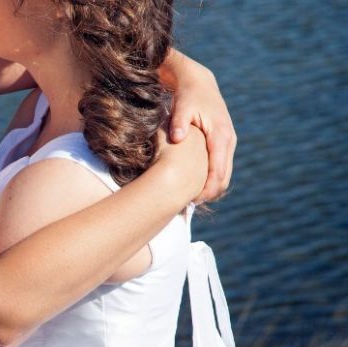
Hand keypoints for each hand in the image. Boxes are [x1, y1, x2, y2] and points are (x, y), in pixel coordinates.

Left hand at [164, 52, 236, 201]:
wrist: (198, 83)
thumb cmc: (187, 96)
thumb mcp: (181, 106)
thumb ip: (179, 123)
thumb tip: (177, 138)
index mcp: (220, 135)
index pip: (218, 170)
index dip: (207, 187)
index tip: (193, 200)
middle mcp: (228, 140)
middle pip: (224, 176)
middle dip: (210, 192)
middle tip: (190, 204)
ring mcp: (228, 142)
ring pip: (225, 173)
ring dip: (211, 188)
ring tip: (192, 199)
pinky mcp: (223, 143)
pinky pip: (221, 166)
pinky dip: (211, 178)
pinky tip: (196, 186)